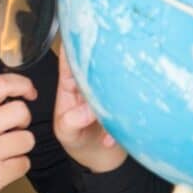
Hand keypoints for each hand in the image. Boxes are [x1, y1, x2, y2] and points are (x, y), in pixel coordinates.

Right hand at [0, 74, 36, 192]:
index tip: (30, 92)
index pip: (0, 85)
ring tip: (5, 152)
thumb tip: (21, 96)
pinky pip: (24, 163)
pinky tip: (2, 168)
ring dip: (22, 147)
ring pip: (27, 139)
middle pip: (21, 111)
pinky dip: (18, 166)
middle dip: (24, 121)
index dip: (22, 84)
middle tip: (14, 129)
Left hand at [53, 52, 126, 172]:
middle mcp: (88, 85)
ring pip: (113, 82)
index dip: (72, 47)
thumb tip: (87, 111)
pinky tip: (110, 141)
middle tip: (108, 64)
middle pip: (94, 66)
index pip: (68, 62)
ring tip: (106, 119)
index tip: (80, 34)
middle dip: (101, 64)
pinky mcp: (122, 104)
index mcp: (69, 86)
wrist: (100, 158)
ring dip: (114, 99)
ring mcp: (107, 93)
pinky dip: (120, 122)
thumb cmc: (78, 140)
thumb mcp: (66, 133)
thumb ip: (71, 121)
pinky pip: (126, 103)